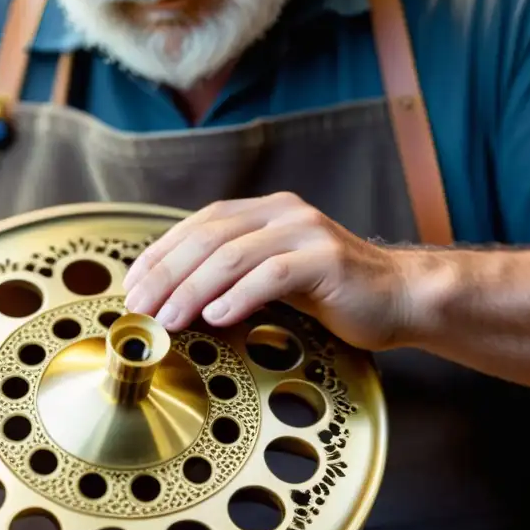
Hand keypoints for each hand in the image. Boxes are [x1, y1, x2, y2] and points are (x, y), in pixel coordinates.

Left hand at [122, 193, 414, 350]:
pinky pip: (273, 275)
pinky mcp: (327, 259)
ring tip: (169, 318)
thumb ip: (232, 274)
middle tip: (140, 308)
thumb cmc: (331, 291)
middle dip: (166, 274)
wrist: (398, 296)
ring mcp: (306, 232)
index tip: (132, 286)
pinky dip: (240, 296)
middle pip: (208, 238)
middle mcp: (282, 212)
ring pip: (234, 255)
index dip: (160, 253)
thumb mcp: (273, 275)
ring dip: (193, 289)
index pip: (198, 225)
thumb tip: (172, 295)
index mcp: (264, 211)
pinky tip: (218, 316)